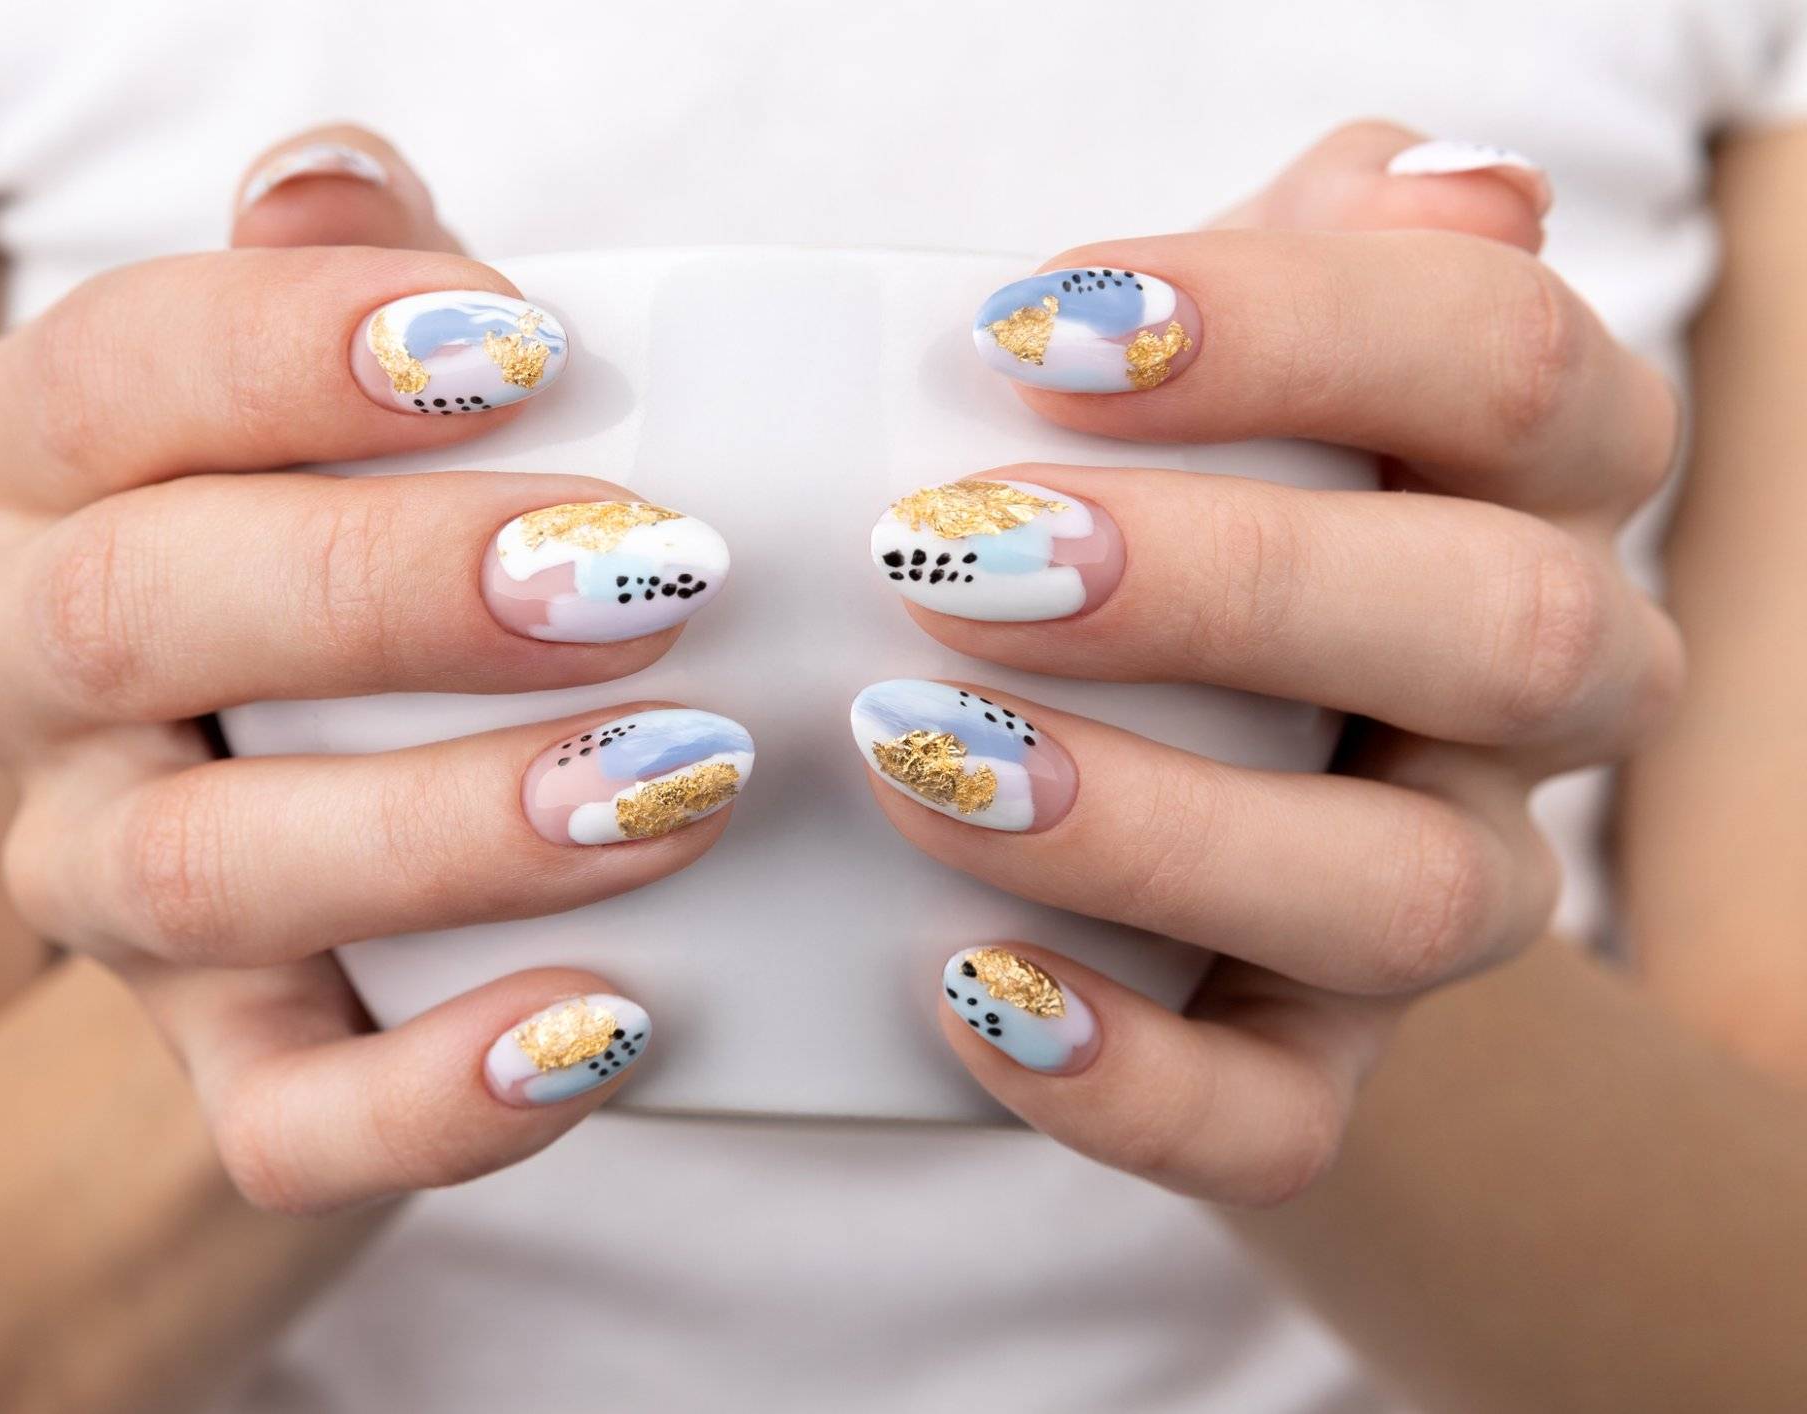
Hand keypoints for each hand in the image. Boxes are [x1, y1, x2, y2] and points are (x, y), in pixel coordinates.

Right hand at [0, 127, 745, 1213]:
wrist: (322, 837)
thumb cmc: (356, 561)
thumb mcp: (341, 410)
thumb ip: (335, 294)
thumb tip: (335, 181)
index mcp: (41, 474)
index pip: (114, 380)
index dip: (296, 348)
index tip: (526, 346)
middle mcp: (27, 677)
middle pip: (141, 610)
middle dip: (393, 589)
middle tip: (643, 575)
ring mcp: (103, 890)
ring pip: (210, 873)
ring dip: (453, 826)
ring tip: (673, 785)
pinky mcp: (215, 1064)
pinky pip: (283, 1120)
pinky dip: (439, 1096)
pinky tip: (604, 1028)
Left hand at [852, 122, 1680, 1203]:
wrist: (1193, 773)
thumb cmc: (1185, 504)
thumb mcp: (1243, 362)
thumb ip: (1322, 258)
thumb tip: (1432, 181)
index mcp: (1535, 475)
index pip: (1503, 361)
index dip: (1289, 327)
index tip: (1026, 330)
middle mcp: (1540, 690)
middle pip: (1507, 629)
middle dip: (1230, 584)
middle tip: (956, 554)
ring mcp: (1450, 889)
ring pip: (1414, 898)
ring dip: (1157, 827)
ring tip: (922, 760)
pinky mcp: (1325, 1062)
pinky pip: (1279, 1121)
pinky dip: (1122, 1074)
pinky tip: (967, 984)